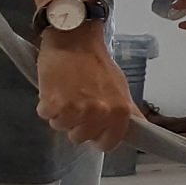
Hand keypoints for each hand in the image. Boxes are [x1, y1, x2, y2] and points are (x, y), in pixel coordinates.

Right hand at [37, 30, 134, 149]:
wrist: (74, 40)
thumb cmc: (96, 63)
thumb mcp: (120, 87)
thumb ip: (127, 112)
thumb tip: (140, 128)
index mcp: (119, 112)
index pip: (108, 144)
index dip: (98, 136)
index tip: (93, 125)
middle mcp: (99, 114)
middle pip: (80, 138)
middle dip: (76, 123)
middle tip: (77, 101)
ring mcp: (76, 111)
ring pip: (61, 127)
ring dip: (60, 114)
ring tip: (65, 92)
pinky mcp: (53, 104)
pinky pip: (46, 116)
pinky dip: (46, 105)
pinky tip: (54, 88)